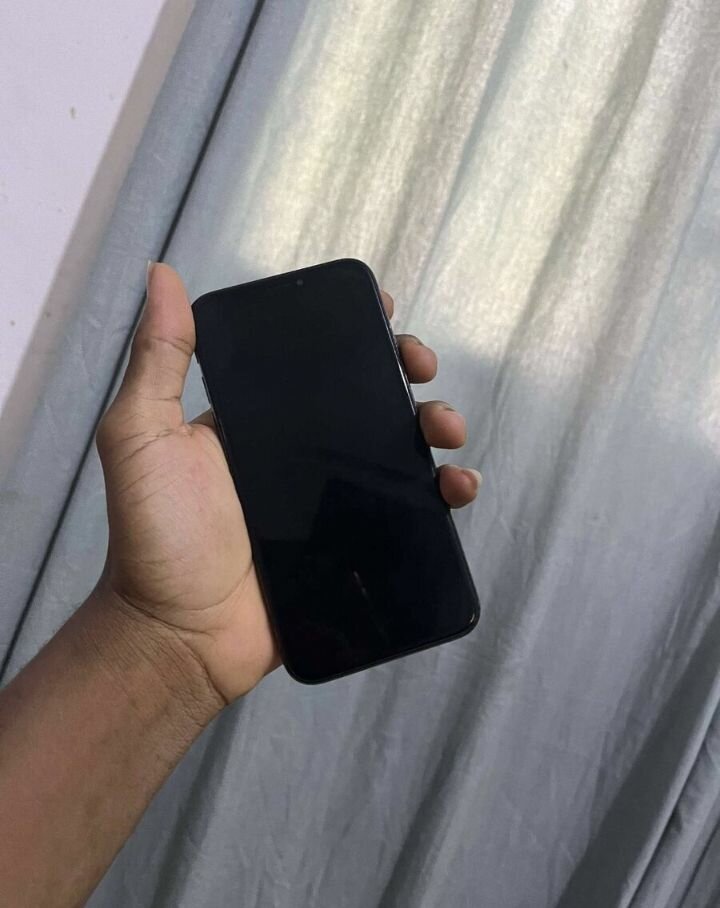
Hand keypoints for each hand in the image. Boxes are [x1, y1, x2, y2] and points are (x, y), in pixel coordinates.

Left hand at [95, 263, 481, 703]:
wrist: (182, 634)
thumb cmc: (157, 535)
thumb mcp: (143, 436)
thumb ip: (157, 360)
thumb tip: (161, 273)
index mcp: (258, 421)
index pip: (314, 364)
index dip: (353, 335)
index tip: (382, 312)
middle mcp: (299, 454)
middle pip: (369, 400)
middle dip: (406, 374)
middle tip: (422, 367)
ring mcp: (331, 501)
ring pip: (399, 450)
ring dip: (435, 427)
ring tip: (446, 429)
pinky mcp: (355, 545)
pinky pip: (408, 513)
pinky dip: (442, 494)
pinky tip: (457, 487)